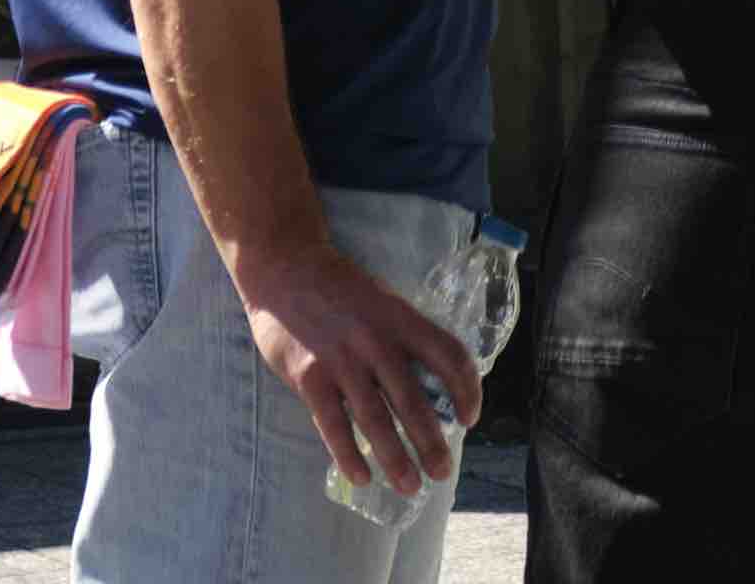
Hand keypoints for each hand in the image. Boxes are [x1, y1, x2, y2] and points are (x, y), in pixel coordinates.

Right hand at [234, 233, 479, 497]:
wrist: (284, 268)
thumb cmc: (339, 289)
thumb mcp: (382, 300)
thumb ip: (402, 336)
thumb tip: (430, 385)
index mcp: (401, 317)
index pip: (448, 354)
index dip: (466, 389)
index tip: (470, 418)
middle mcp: (376, 340)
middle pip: (412, 399)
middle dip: (430, 442)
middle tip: (443, 472)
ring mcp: (341, 360)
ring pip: (375, 419)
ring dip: (395, 458)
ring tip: (410, 486)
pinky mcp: (309, 376)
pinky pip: (333, 424)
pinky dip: (348, 454)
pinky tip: (362, 476)